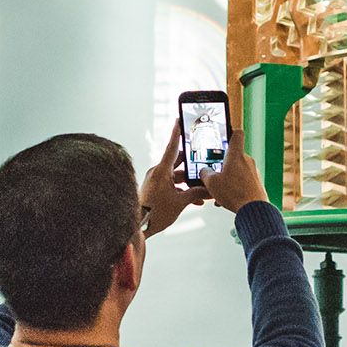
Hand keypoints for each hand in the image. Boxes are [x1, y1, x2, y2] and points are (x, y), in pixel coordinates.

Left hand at [140, 121, 207, 237]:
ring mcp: (156, 181)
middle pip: (178, 162)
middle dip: (192, 164)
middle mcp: (157, 173)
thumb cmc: (155, 213)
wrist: (139, 227)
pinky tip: (195, 200)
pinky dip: (183, 190)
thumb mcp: (180, 203)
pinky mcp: (155, 189)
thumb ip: (195, 194)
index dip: (177, 133)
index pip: (172, 147)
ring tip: (203, 189)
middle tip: (203, 159)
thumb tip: (208, 190)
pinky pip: (172, 185)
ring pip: (176, 176)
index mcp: (161, 171)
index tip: (178, 120)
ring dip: (189, 182)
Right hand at [199, 128, 267, 213]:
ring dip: (228, 179)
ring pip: (237, 171)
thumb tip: (204, 171)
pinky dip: (235, 188)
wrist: (254, 209)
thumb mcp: (211, 183)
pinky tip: (227, 199)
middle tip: (214, 174)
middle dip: (223, 165)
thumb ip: (205, 173)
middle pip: (233, 156)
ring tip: (219, 192)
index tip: (225, 134)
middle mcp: (247, 160)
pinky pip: (243, 182)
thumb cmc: (234, 193)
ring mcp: (253, 171)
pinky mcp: (257, 183)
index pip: (237, 134)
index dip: (231, 131)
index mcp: (236, 155)